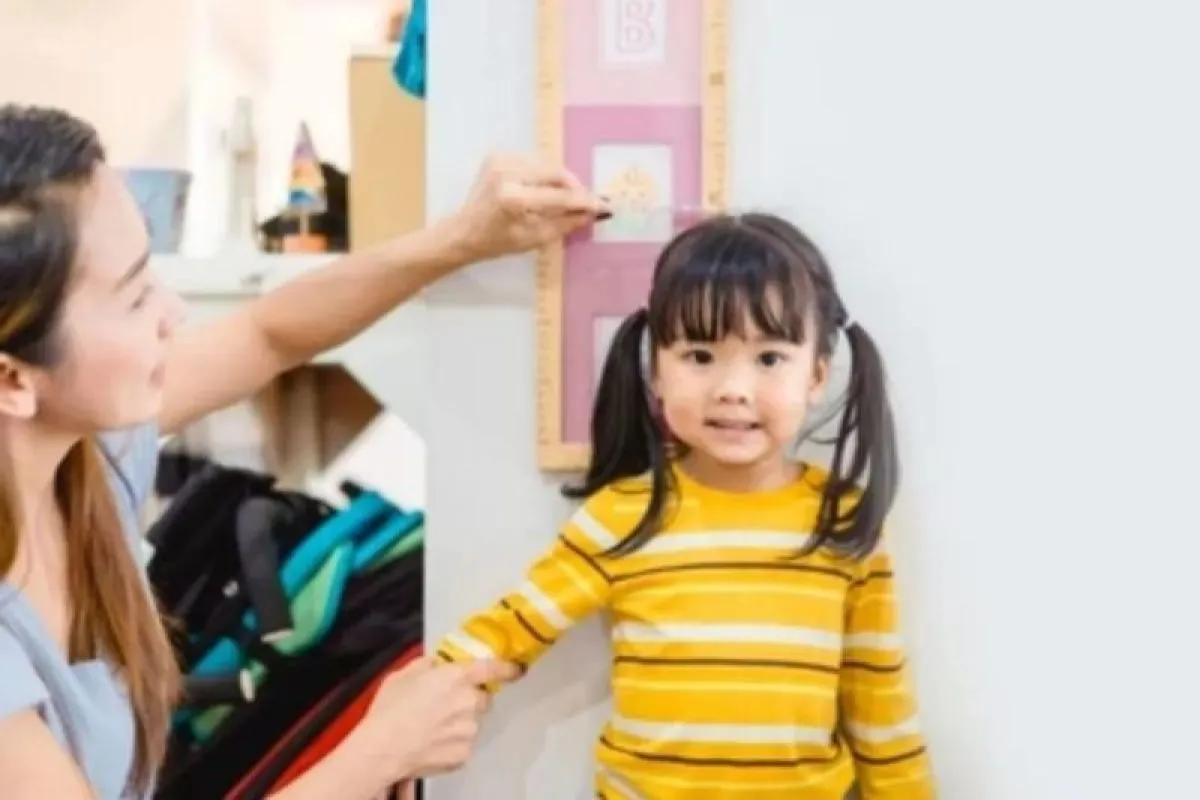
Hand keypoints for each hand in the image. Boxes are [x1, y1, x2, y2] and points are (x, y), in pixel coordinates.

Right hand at [351, 656, 520, 784]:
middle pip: (482, 698)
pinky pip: (464, 743)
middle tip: (445, 704)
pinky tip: (432, 742)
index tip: (516, 669)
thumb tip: (438, 663)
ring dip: (461, 721)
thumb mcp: (404, 674)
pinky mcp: (464, 754)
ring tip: (433, 726)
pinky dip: (453, 742)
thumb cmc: (390, 710)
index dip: (508, 668)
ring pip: (473, 722)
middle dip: (470, 699)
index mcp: (457, 677)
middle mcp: (470, 702)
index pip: (495, 668)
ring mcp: (469, 730)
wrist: (382, 749)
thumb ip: (428, 664)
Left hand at [450, 152, 608, 262]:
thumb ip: (566, 223)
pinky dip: (543, 174)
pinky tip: (541, 189)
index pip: (560, 196)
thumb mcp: (534, 238)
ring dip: (560, 180)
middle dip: (575, 187)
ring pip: (546, 165)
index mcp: (514, 198)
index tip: (604, 206)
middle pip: (556, 173)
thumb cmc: (497, 242)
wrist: (463, 232)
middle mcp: (507, 173)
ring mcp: (500, 160)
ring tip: (567, 197)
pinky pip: (532, 162)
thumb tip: (594, 212)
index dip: (585, 201)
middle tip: (587, 200)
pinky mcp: (497, 155)